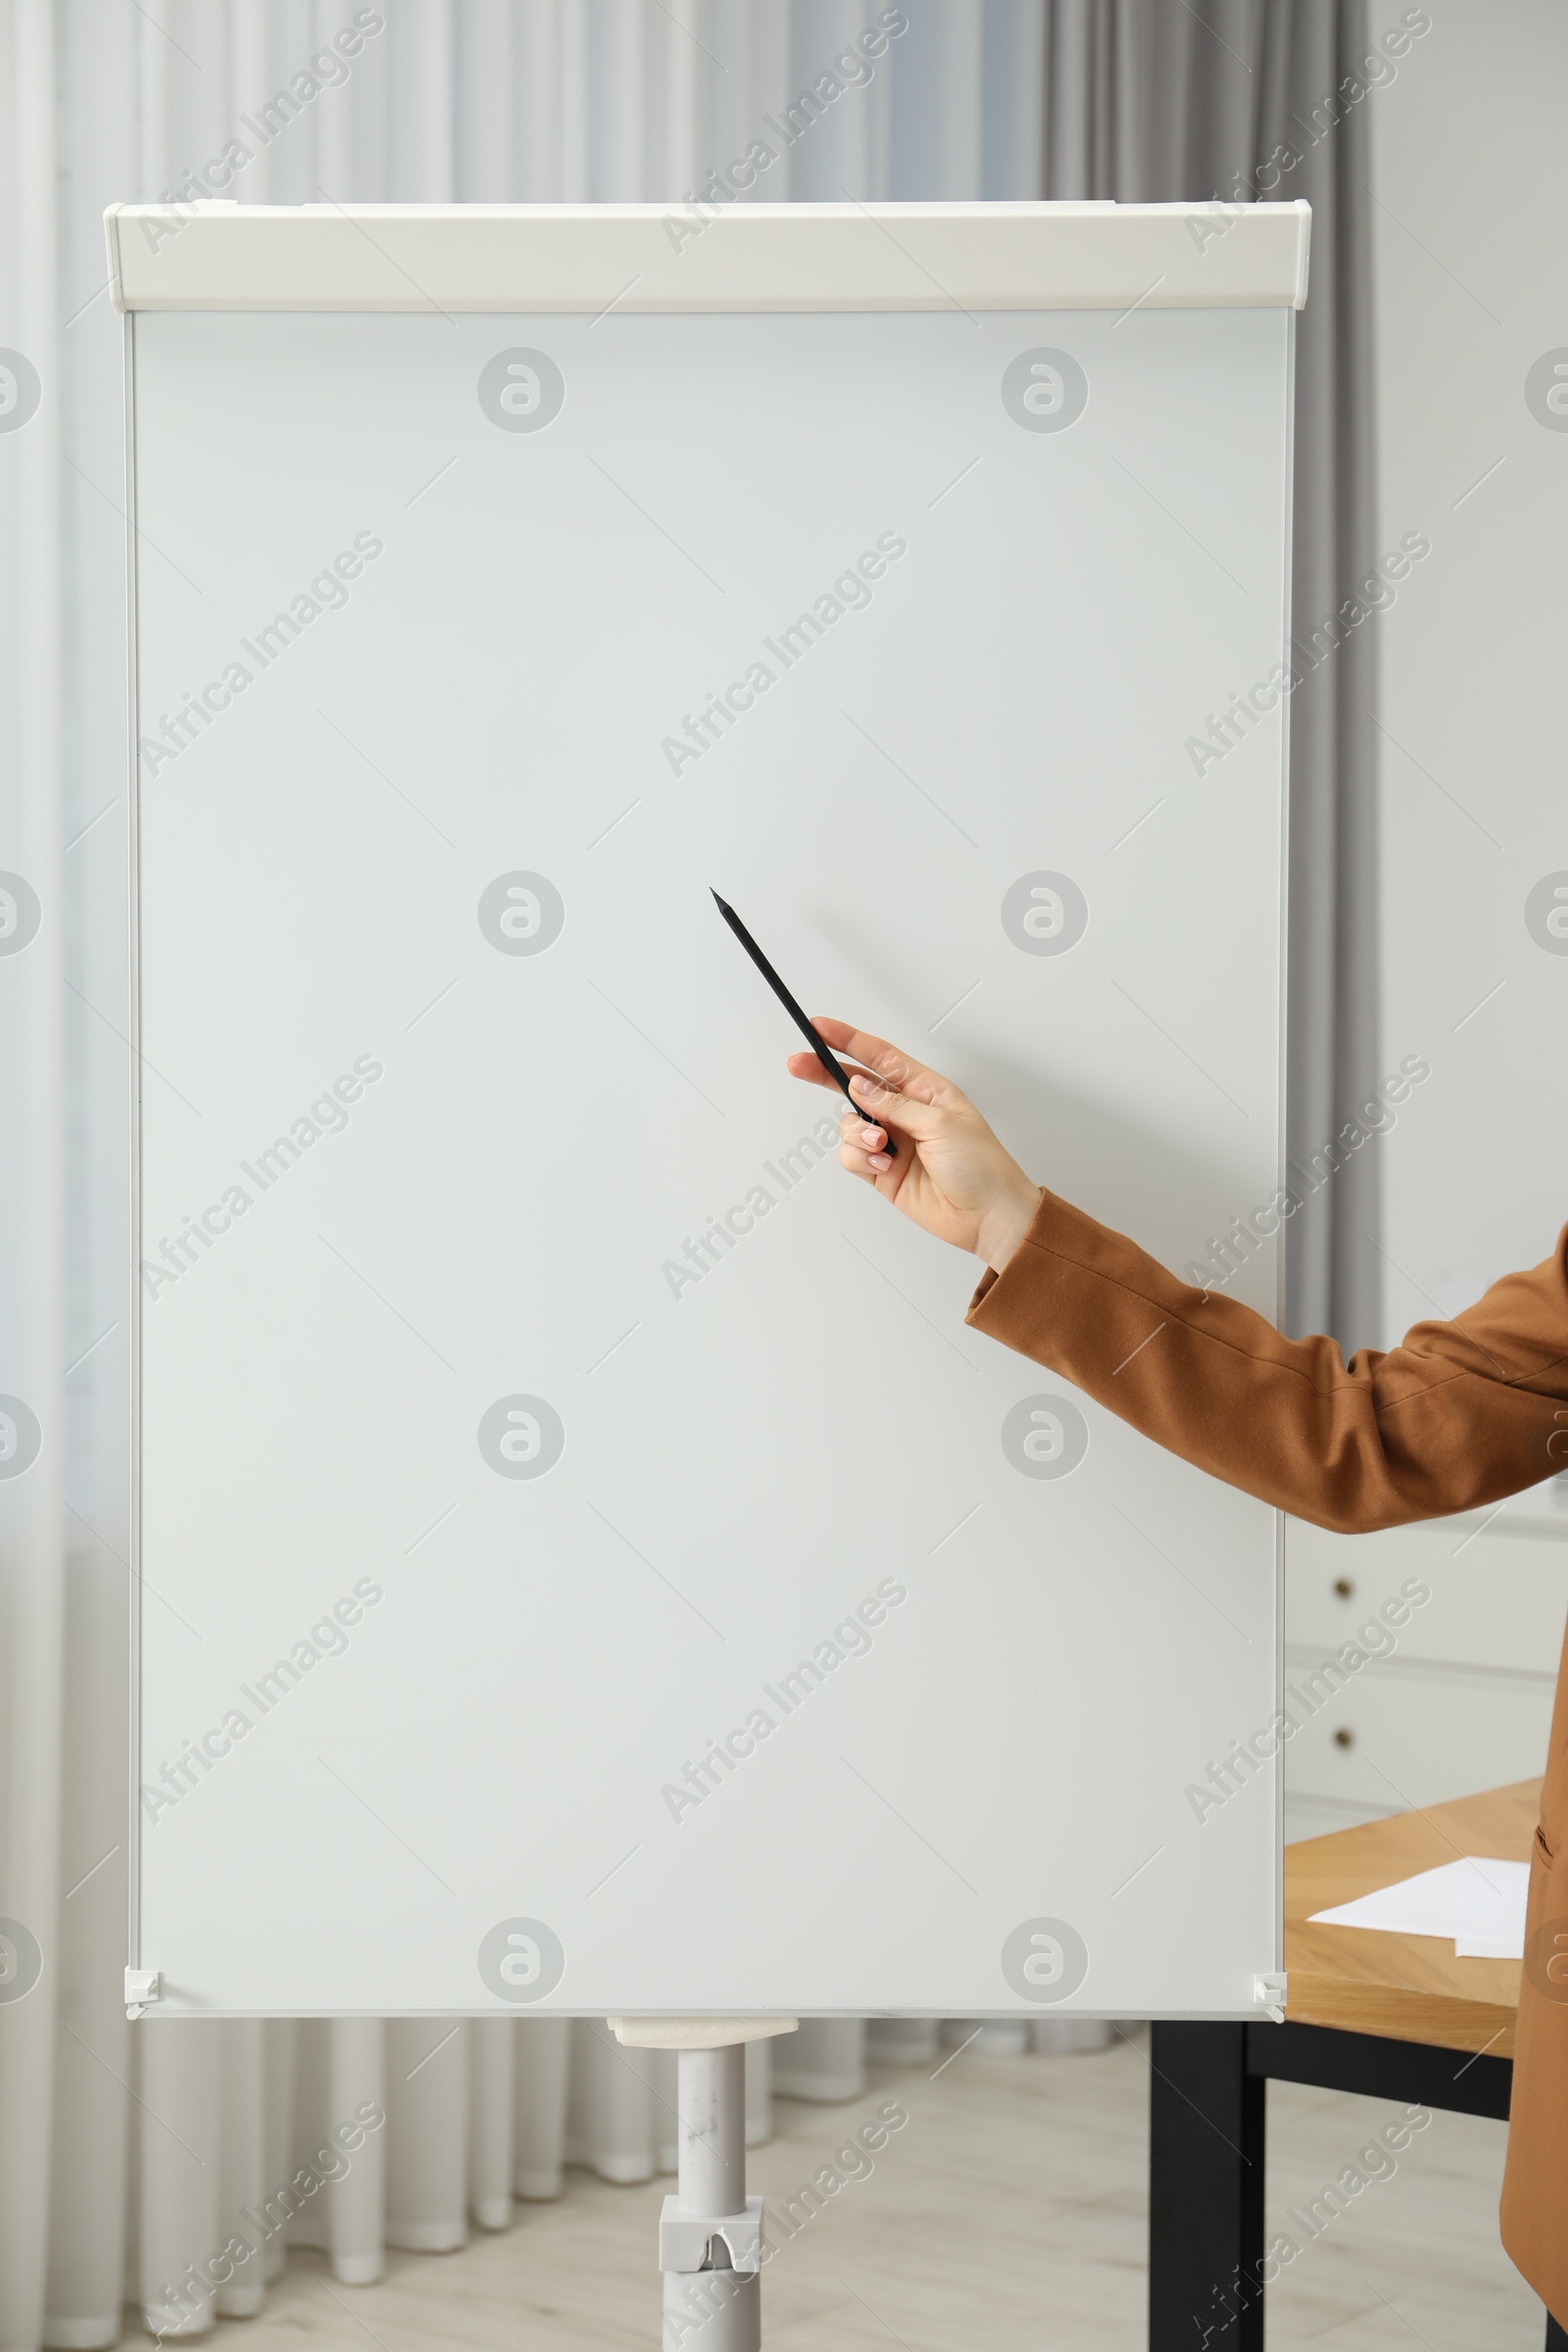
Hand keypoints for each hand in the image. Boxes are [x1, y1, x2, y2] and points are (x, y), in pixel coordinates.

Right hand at [786, 1020, 1041, 1271]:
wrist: (987, 1216)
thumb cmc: (981, 1165)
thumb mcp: (940, 1123)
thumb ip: (894, 1104)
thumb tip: (858, 1086)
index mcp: (925, 1090)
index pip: (880, 1057)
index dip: (848, 1040)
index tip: (818, 1027)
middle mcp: (905, 1112)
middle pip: (854, 1085)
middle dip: (825, 1074)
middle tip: (798, 1064)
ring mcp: (892, 1142)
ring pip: (850, 1124)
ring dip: (857, 1133)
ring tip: (880, 1146)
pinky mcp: (882, 1170)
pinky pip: (852, 1156)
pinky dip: (860, 1159)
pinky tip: (882, 1166)